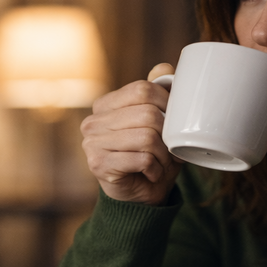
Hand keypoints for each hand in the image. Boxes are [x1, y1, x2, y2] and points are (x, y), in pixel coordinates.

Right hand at [81, 63, 180, 204]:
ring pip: (147, 137)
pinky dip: (156, 168)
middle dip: (168, 135)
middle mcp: (93, 121)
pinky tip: (151, 173)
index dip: (167, 103)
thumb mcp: (161, 122)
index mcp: (105, 105)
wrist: (141, 197)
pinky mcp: (98, 164)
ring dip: (164, 155)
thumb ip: (159, 93)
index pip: (142, 89)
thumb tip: (166, 69)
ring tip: (162, 163)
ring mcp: (92, 143)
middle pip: (148, 113)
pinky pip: (142, 158)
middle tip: (171, 150)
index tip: (174, 122)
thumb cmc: (152, 157)